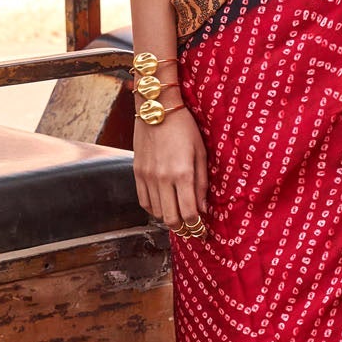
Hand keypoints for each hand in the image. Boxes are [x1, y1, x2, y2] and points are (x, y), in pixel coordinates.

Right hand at [134, 103, 208, 237]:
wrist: (157, 109)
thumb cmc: (184, 127)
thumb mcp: (201, 152)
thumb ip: (202, 182)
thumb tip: (203, 208)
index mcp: (182, 173)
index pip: (189, 213)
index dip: (197, 227)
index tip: (202, 231)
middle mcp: (163, 179)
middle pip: (171, 219)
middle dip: (183, 229)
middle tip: (191, 230)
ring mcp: (147, 177)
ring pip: (157, 213)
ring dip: (169, 219)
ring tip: (179, 217)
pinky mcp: (137, 173)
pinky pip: (143, 201)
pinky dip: (154, 209)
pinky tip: (163, 206)